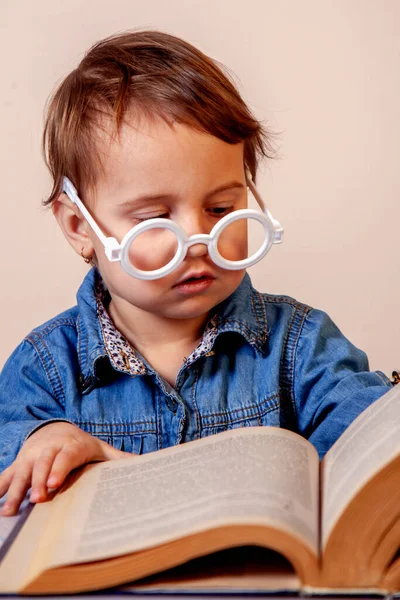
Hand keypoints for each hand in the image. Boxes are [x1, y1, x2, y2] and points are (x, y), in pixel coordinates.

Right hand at [0, 422, 129, 515]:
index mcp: (71, 446)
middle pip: (42, 464)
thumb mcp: (99, 448)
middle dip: (38, 481)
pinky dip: (1, 488)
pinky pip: (7, 475)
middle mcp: (49, 450)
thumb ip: (118, 457)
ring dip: (16, 490)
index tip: (54, 484)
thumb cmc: (80, 444)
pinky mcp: (19, 462)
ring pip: (22, 471)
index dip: (59, 469)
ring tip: (10, 511)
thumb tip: (144, 462)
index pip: (65, 457)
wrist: (54, 428)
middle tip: (38, 499)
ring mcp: (31, 456)